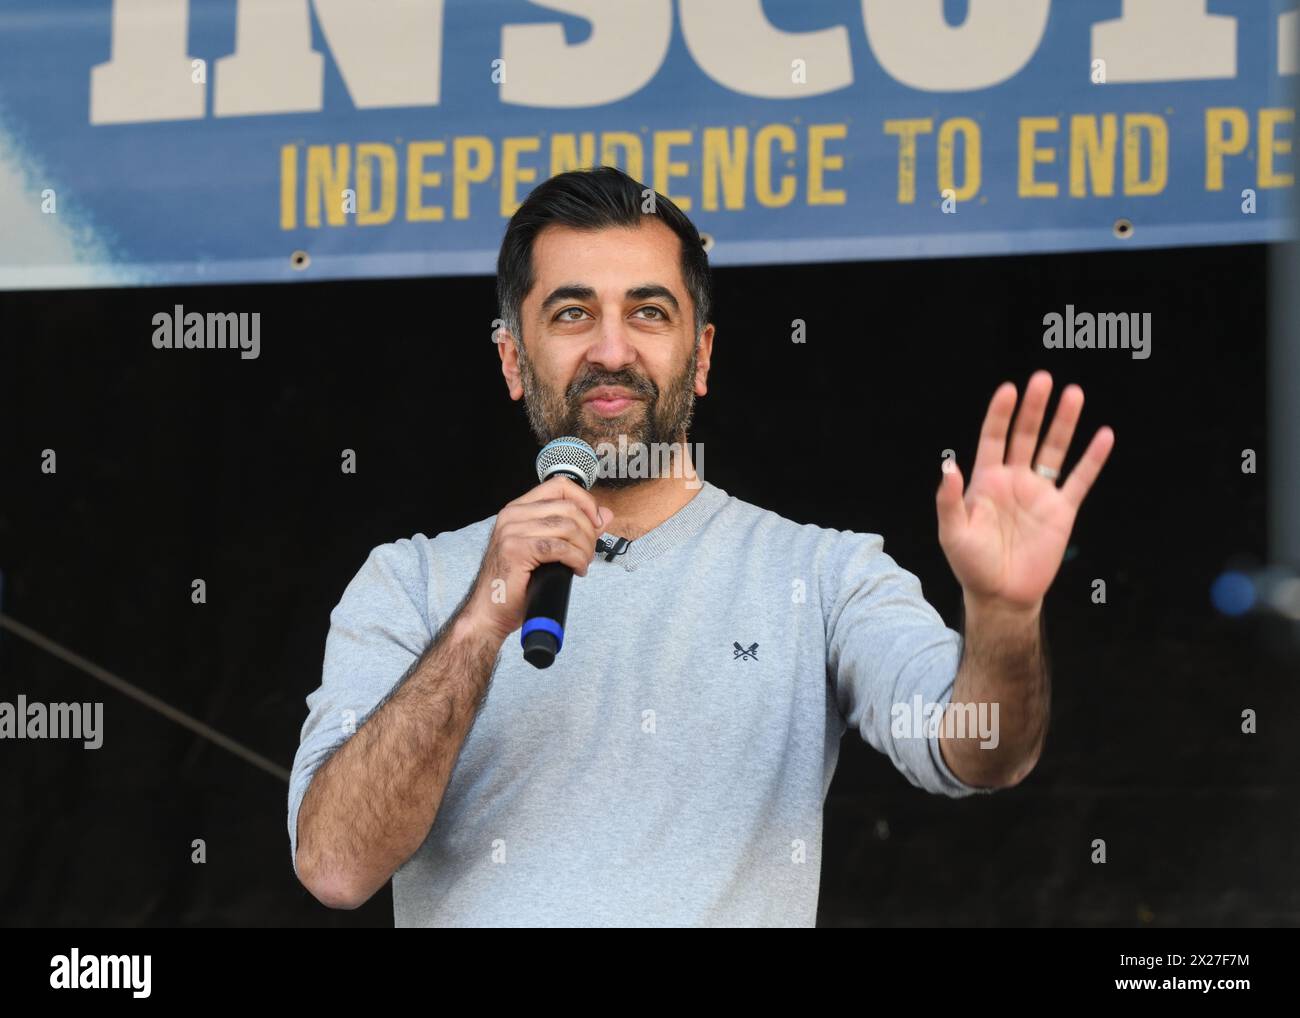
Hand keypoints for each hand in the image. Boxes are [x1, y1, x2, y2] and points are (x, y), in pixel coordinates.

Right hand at [460, 476, 611, 643]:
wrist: (491, 610)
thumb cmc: (518, 583)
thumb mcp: (549, 549)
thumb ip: (576, 528)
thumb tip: (605, 514)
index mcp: (518, 508)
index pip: (559, 486)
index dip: (584, 500)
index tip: (596, 522)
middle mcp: (512, 514)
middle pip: (568, 507)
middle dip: (589, 531)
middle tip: (589, 553)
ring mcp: (511, 530)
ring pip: (567, 527)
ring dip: (584, 548)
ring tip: (583, 563)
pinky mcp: (516, 549)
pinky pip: (559, 547)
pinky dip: (576, 559)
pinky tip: (576, 570)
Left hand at [936, 370, 1114, 611]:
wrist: (1002, 595)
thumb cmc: (972, 565)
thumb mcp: (952, 533)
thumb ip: (949, 500)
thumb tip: (948, 465)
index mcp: (986, 481)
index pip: (993, 438)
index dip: (1000, 414)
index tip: (1009, 389)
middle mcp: (1014, 480)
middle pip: (1026, 435)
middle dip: (1034, 408)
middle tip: (1043, 378)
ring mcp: (1039, 493)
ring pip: (1054, 450)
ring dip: (1064, 423)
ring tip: (1074, 393)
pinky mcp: (1062, 510)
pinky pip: (1080, 479)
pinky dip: (1092, 459)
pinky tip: (1104, 435)